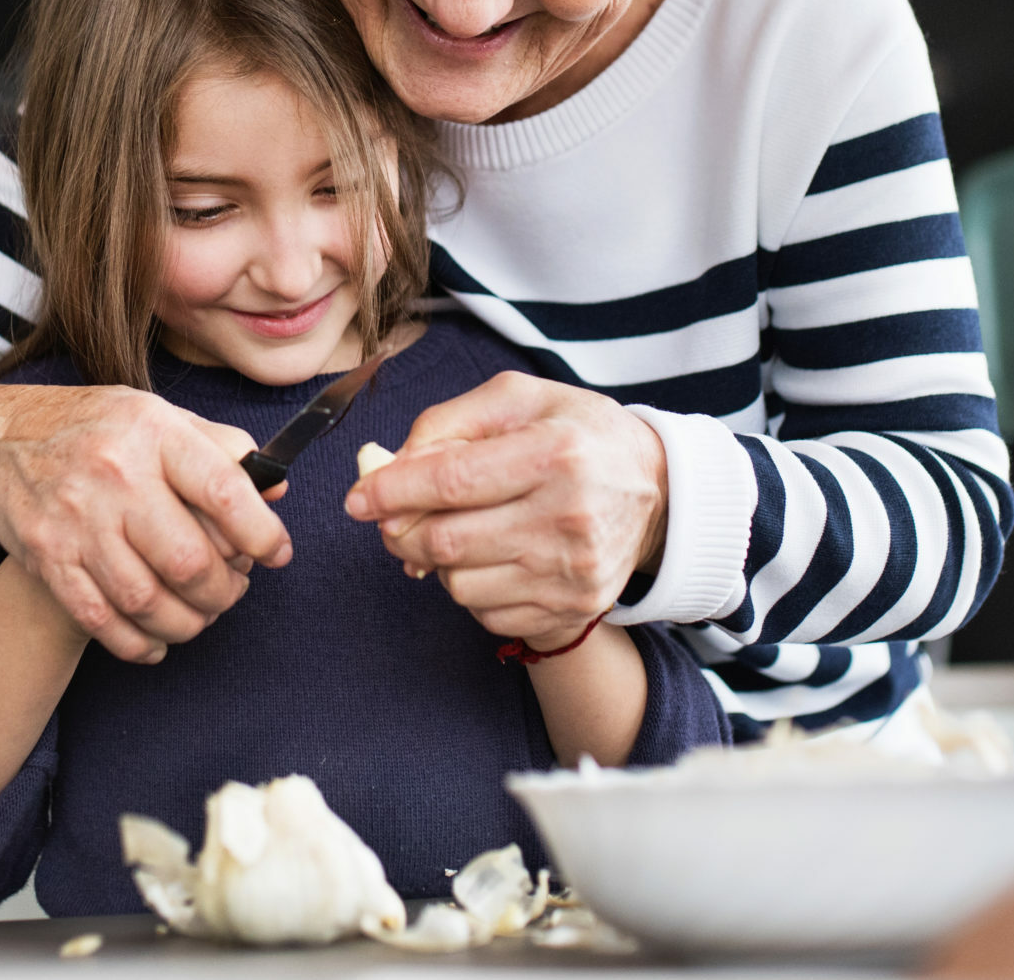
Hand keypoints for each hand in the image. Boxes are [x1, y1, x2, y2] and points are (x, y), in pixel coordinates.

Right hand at [0, 381, 289, 663]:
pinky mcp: (48, 559)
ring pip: (147, 600)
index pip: (223, 490)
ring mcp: (75, 521)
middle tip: (233, 589)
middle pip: (187, 560)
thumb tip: (275, 487)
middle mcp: (113, 475)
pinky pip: (101, 620)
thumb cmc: (94, 427)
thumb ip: (221, 449)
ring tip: (201, 613)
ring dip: (187, 622)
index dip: (262, 533)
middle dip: (224, 590)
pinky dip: (137, 643)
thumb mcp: (159, 416)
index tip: (277, 553)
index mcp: (152, 432)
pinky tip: (156, 641)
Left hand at [342, 372, 665, 646]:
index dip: (391, 491)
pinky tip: (491, 557)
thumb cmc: (578, 435)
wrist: (655, 489)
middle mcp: (568, 518)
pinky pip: (486, 613)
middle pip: (446, 542)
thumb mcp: (520, 400)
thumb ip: (449, 422)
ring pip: (458, 585)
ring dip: (436, 562)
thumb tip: (388, 465)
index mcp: (556, 454)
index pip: (451, 481)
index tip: (357, 499)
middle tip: (391, 518)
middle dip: (399, 532)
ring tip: (458, 531)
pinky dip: (472, 588)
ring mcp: (572, 573)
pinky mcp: (572, 611)